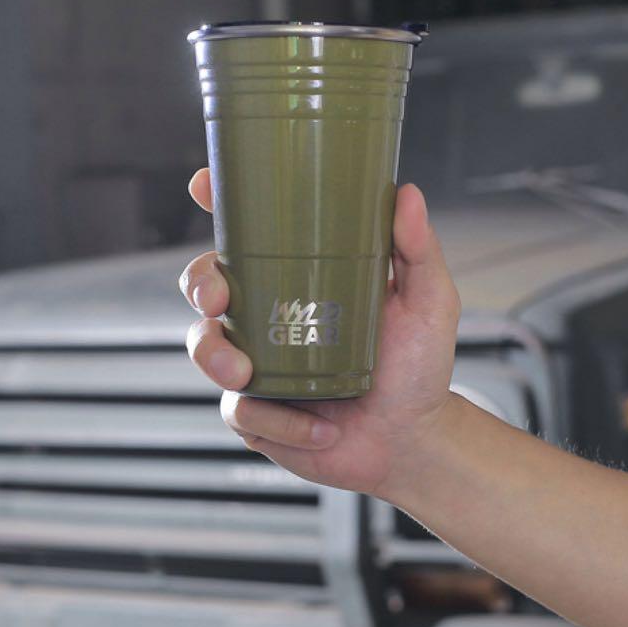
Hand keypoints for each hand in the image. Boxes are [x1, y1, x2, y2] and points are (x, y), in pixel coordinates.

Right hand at [179, 168, 460, 498]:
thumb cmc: (417, 367)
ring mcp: (258, 364)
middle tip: (218, 298)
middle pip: (206, 283)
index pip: (248, 234)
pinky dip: (279, 422)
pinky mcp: (258, 413)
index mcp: (300, 278)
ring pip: (203, 346)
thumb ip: (417, 250)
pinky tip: (319, 429)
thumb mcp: (427, 302)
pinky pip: (241, 411)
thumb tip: (408, 194)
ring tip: (245, 375)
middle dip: (199, 283)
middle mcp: (269, 316)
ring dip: (214, 357)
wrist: (413, 440)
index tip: (204, 186)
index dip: (219, 204)